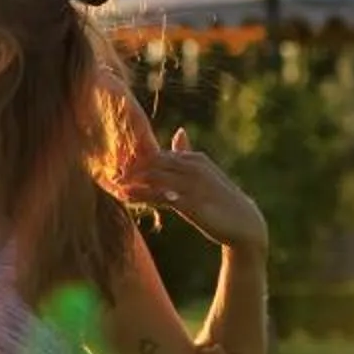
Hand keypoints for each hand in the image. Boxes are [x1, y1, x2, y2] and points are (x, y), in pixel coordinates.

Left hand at [117, 128, 268, 253]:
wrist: (244, 222)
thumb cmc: (219, 198)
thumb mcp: (204, 173)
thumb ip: (187, 154)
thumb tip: (179, 131)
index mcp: (194, 158)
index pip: (158, 154)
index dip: (136, 160)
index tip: (116, 165)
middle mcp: (192, 167)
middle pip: (153, 163)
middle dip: (130, 169)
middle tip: (109, 174)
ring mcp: (191, 184)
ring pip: (154, 178)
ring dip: (132, 182)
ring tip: (114, 186)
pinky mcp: (191, 203)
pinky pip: (160, 197)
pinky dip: (142, 196)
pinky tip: (127, 198)